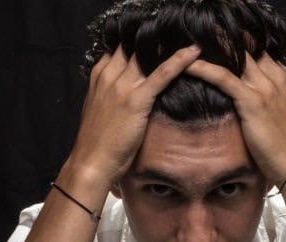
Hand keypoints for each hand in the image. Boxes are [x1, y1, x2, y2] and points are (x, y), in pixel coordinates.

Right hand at [65, 45, 201, 189]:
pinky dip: (180, 60)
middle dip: (152, 40)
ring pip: (147, 55)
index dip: (136, 44)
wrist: (91, 163)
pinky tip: (194, 52)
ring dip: (167, 45)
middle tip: (174, 35)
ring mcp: (122, 86)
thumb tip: (126, 94)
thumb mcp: (100, 112)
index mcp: (100, 78)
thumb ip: (110, 97)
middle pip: (133, 46)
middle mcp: (109, 77)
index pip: (119, 50)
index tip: (153, 42)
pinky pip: (162, 73)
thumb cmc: (97, 144)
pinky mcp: (136, 99)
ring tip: (187, 39)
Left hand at [184, 52, 285, 185]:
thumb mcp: (281, 117)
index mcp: (284, 79)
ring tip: (188, 45)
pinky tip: (187, 65)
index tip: (217, 44)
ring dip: (212, 47)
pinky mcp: (252, 100)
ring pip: (236, 54)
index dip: (238, 46)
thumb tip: (250, 105)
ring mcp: (266, 87)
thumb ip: (269, 103)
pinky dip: (203, 68)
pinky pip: (223, 76)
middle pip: (248, 45)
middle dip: (224, 39)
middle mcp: (277, 77)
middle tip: (198, 37)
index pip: (259, 52)